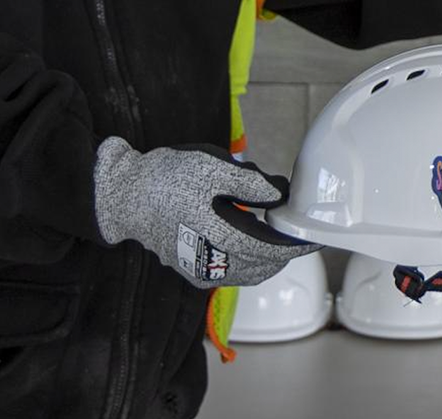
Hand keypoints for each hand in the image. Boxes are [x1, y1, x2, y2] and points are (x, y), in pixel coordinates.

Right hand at [92, 137, 319, 287]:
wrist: (125, 196)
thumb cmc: (166, 178)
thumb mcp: (211, 168)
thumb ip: (250, 183)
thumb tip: (281, 194)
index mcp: (219, 236)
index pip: (271, 249)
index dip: (297, 245)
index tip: (316, 237)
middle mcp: (211, 263)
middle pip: (262, 265)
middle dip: (283, 250)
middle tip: (293, 229)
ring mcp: (199, 270)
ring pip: (248, 272)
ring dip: (266, 257)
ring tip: (272, 231)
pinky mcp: (191, 270)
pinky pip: (231, 272)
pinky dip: (247, 259)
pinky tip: (247, 236)